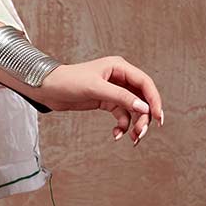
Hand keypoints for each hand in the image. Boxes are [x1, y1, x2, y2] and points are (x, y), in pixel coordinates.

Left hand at [33, 56, 163, 144]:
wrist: (47, 89)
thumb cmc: (68, 81)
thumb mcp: (96, 88)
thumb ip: (120, 97)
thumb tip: (143, 108)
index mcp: (120, 67)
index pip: (145, 83)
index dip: (154, 100)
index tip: (158, 117)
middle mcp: (119, 78)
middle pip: (141, 98)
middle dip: (144, 117)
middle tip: (141, 133)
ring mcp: (113, 90)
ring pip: (132, 109)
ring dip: (134, 124)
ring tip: (132, 138)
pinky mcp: (105, 101)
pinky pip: (121, 115)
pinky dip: (122, 125)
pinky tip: (116, 134)